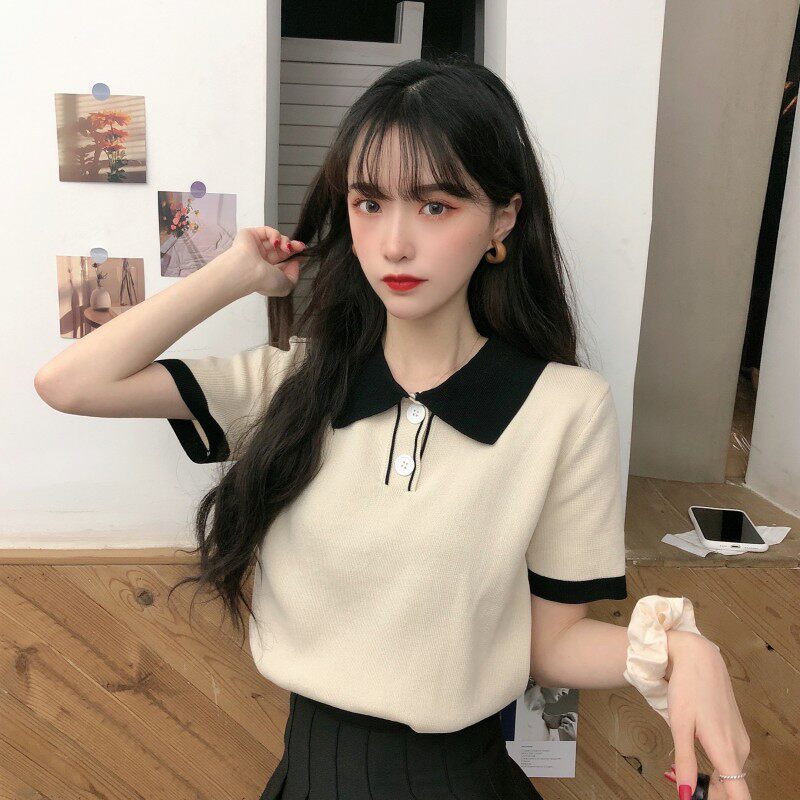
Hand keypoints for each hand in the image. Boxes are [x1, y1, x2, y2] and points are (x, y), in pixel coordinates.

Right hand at [229, 226, 307, 296]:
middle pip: (281, 248)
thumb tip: (294, 263)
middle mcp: (261, 259)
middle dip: (293, 247)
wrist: (248, 271)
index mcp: (266, 271)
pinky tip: (275, 242)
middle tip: (300, 247)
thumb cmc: (264, 280)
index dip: (293, 257)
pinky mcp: (251, 235)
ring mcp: (255, 246)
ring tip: (286, 248)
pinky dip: (275, 235)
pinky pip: (267, 231)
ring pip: (276, 239)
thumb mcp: (286, 286)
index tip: (303, 255)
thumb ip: (294, 276)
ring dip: (285, 242)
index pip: (282, 261)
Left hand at [665, 631, 750, 798]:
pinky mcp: (736, 732)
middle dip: (712, 794)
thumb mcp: (680, 725)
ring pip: (732, 775)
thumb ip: (686, 762)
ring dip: (714, 782)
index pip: (740, 796)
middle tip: (687, 789)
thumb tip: (686, 794)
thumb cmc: (687, 689)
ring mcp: (740, 740)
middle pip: (733, 789)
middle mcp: (739, 749)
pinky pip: (731, 760)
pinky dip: (718, 768)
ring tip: (689, 777)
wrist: (699, 658)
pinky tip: (699, 760)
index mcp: (726, 751)